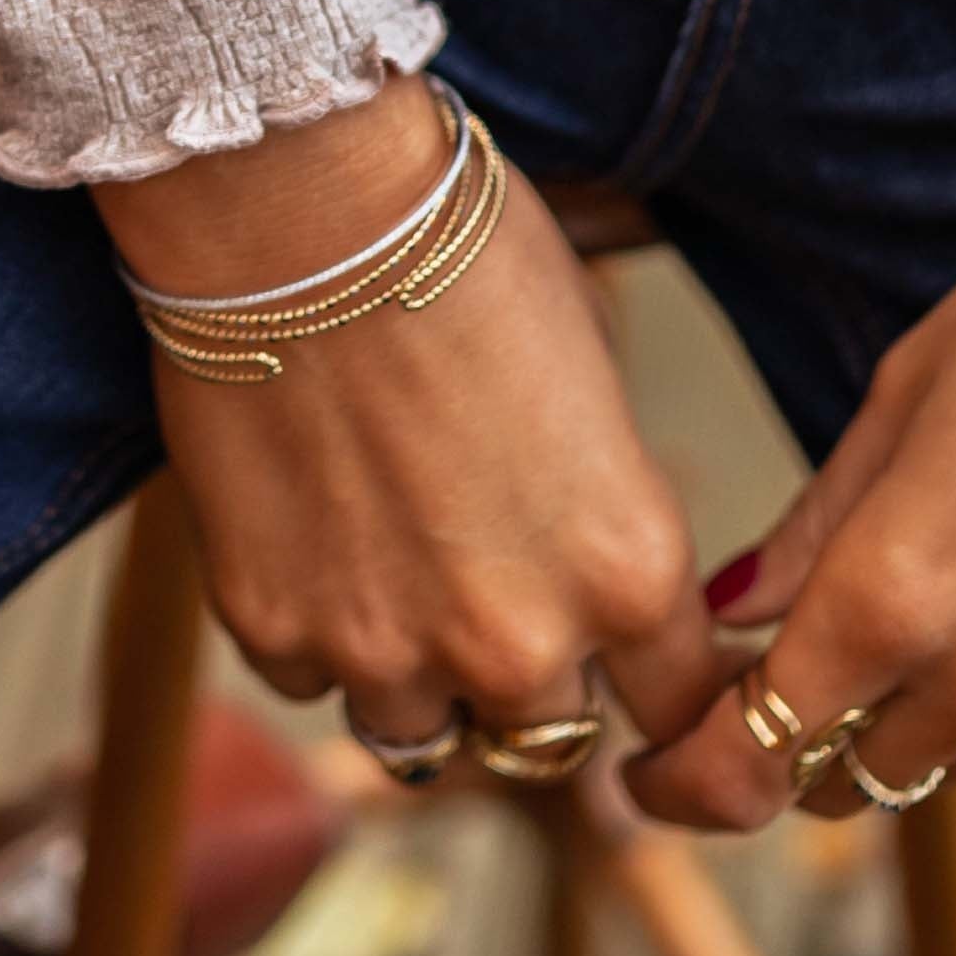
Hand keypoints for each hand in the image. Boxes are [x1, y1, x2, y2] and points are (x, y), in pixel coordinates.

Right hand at [106, 77, 716, 768]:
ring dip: (422, 677)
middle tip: (499, 599)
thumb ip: (605, 497)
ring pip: (423, 738)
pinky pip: (310, 679)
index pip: (684, 713)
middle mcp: (516, 642)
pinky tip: (313, 532)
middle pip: (551, 743)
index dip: (665, 695)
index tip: (641, 680)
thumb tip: (595, 545)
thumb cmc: (467, 253)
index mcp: (628, 572)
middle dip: (535, 682)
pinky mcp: (271, 629)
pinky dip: (318, 631)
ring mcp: (384, 650)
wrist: (301, 211)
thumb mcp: (596, 371)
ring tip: (398, 573)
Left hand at [625, 150, 955, 831]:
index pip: (753, 754)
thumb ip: (820, 521)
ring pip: (950, 760)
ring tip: (888, 615)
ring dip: (898, 720)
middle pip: (845, 779)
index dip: (684, 777)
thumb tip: (735, 603)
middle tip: (757, 679)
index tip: (647, 769)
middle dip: (787, 746)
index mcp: (897, 599)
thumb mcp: (909, 386)